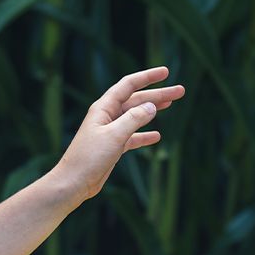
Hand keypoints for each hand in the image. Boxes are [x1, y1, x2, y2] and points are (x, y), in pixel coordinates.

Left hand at [52, 66, 184, 208]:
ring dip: (154, 111)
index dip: (148, 77)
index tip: (166, 72)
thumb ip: (134, 119)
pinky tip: (157, 136)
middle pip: (137, 100)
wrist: (74, 182)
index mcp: (104, 108)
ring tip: (171, 104)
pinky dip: (144, 135)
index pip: (129, 85)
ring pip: (136, 116)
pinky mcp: (113, 147)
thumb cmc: (89, 157)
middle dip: (158, 94)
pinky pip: (132, 136)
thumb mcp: (114, 136)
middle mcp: (107, 116)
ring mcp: (111, 132)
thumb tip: (152, 106)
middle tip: (180, 91)